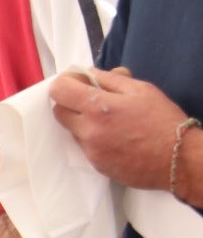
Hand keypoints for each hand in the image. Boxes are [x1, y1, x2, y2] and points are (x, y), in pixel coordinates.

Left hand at [47, 66, 188, 189]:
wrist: (177, 159)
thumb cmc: (162, 120)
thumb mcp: (140, 89)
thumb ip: (110, 79)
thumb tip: (87, 73)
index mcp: (98, 107)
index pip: (59, 90)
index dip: (65, 83)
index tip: (77, 82)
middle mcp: (88, 130)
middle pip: (59, 111)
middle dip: (70, 102)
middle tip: (91, 100)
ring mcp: (90, 149)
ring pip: (71, 130)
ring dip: (82, 122)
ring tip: (109, 121)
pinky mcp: (95, 164)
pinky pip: (84, 147)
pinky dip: (93, 139)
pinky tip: (114, 138)